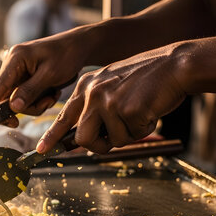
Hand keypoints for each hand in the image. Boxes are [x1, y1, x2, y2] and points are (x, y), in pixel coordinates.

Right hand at [0, 28, 91, 121]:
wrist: (78, 47)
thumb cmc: (66, 55)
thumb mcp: (50, 74)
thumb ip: (30, 91)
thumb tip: (13, 107)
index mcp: (16, 58)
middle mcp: (12, 65)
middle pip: (7, 97)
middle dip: (26, 106)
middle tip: (46, 104)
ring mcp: (17, 73)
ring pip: (17, 101)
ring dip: (36, 104)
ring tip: (53, 95)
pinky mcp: (24, 80)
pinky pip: (25, 98)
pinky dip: (38, 101)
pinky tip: (51, 93)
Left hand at [37, 42, 188, 153]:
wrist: (174, 65)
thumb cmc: (146, 80)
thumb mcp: (112, 87)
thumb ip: (95, 108)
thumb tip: (81, 139)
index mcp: (86, 86)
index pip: (64, 116)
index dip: (53, 136)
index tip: (41, 150)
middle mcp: (92, 92)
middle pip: (83, 138)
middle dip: (98, 146)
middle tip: (112, 141)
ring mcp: (108, 101)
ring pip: (110, 141)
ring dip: (127, 135)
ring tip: (139, 113)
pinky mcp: (127, 110)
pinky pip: (132, 136)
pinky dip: (144, 129)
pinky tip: (150, 110)